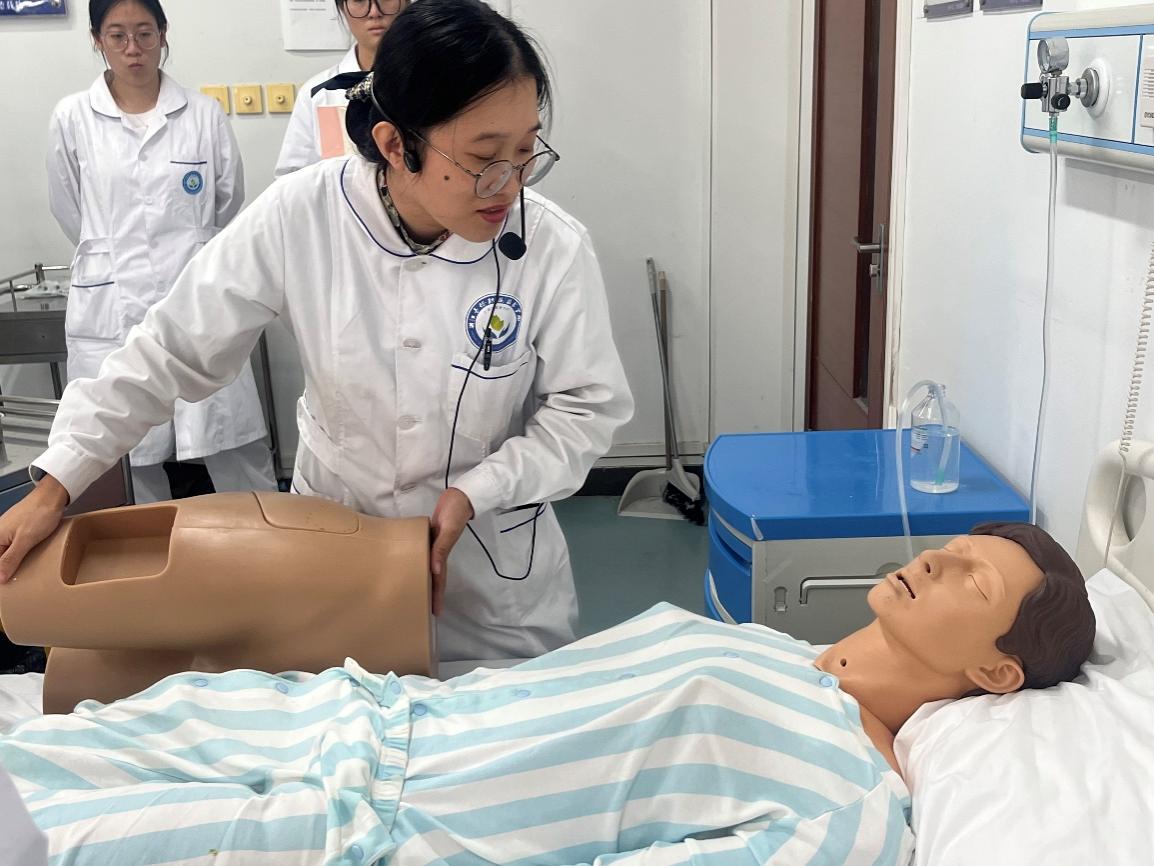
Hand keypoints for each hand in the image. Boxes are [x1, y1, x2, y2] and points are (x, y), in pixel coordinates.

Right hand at [0, 476, 68, 583]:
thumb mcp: (24, 540)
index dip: (0, 573)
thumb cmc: (39, 514)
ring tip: (18, 574)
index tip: (6, 584)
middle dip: (4, 569)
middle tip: (13, 581)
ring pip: (5, 553)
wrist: (51, 496)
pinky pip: (13, 546)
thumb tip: (0, 579)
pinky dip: (17, 555)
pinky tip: (25, 561)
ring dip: (11, 563)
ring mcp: (8, 531)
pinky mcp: (19, 530)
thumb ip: (10, 559)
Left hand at [428, 487, 473, 615]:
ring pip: (428, 566)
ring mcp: (434, 544)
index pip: (440, 580)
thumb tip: (435, 570)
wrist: (460, 496)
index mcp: (443, 554)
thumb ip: (442, 548)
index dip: (438, 596)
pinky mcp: (430, 536)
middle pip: (434, 577)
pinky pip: (424, 553)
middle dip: (430, 593)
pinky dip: (419, 562)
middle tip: (422, 608)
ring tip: (417, 591)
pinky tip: (412, 564)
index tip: (436, 612)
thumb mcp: (449, 530)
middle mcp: (438, 552)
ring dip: (425, 579)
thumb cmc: (456, 513)